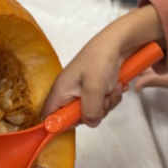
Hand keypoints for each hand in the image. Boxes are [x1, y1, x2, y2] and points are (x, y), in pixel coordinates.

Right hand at [42, 5, 163, 125]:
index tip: (76, 122)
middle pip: (75, 118)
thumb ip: (90, 110)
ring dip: (107, 103)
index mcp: (61, 91)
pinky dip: (112, 97)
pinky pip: (103, 104)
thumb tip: (91, 123)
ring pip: (93, 112)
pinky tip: (117, 86)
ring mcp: (83, 92)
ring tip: (113, 87)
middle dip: (93, 112)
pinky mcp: (96, 91)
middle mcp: (69, 93)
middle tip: (102, 98)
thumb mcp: (94, 87)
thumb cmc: (101, 59)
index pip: (49, 116)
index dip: (57, 125)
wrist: (119, 43)